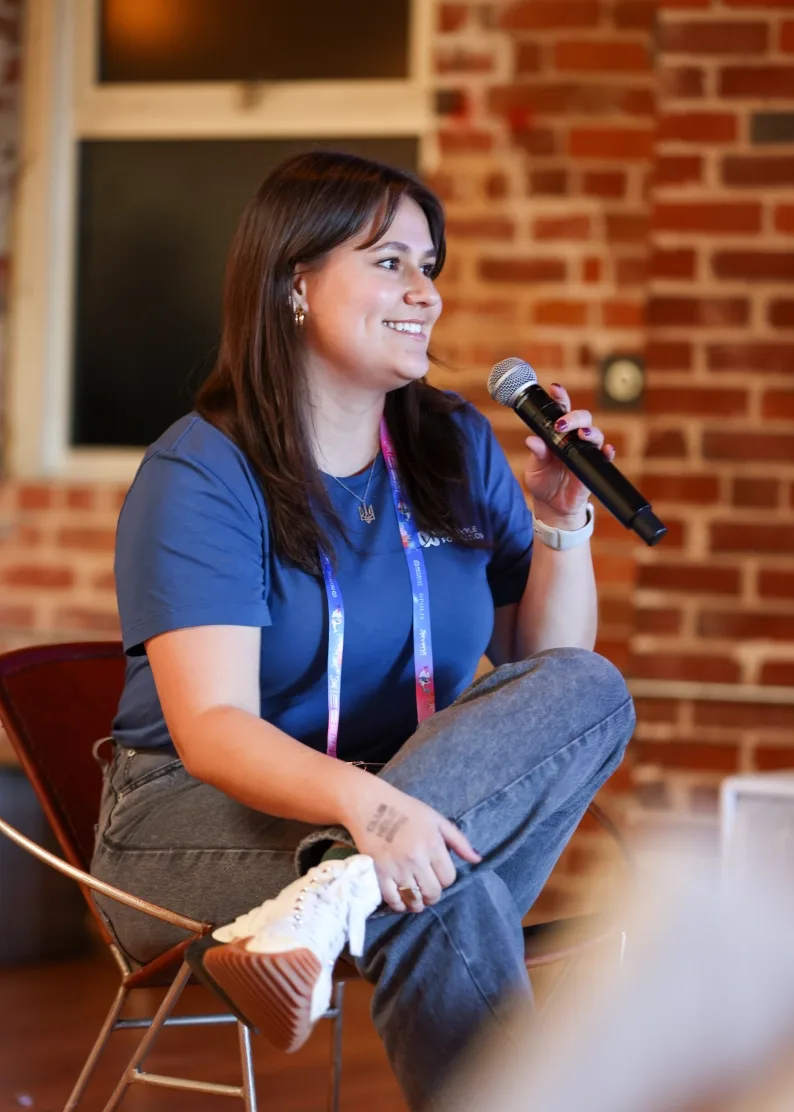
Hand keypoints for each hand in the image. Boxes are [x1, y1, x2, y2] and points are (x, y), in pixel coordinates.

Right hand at [341, 779, 480, 913]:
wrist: (369, 805)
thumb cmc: (406, 810)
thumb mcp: (436, 819)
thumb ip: (459, 841)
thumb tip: (477, 859)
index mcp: (433, 845)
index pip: (448, 878)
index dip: (445, 879)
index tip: (438, 874)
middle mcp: (416, 859)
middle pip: (432, 893)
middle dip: (433, 895)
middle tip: (428, 889)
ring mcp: (396, 868)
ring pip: (414, 900)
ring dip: (418, 903)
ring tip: (416, 896)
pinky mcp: (378, 874)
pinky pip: (393, 900)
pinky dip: (399, 905)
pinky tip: (401, 899)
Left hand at [523, 382, 615, 524]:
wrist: (552, 506)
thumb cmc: (543, 481)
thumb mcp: (535, 467)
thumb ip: (537, 453)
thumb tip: (531, 440)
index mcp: (558, 434)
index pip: (562, 411)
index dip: (560, 397)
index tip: (555, 388)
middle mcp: (574, 439)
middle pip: (582, 418)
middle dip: (574, 416)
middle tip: (561, 424)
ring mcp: (586, 452)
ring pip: (595, 434)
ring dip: (589, 432)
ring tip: (580, 435)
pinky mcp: (594, 467)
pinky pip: (605, 457)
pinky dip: (608, 452)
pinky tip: (606, 450)